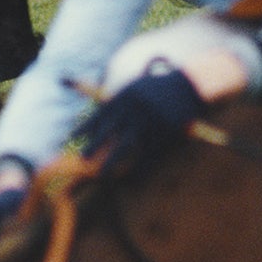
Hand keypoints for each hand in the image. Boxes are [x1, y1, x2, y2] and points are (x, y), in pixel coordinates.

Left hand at [80, 66, 205, 178]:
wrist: (190, 84)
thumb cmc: (162, 86)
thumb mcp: (138, 87)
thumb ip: (120, 99)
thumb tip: (100, 112)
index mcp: (125, 96)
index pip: (100, 114)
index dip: (85, 127)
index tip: (71, 138)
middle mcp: (134, 108)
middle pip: (110, 130)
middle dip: (95, 145)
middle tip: (82, 158)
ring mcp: (150, 119)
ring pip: (127, 145)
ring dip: (114, 161)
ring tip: (103, 175)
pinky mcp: (165, 130)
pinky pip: (150, 151)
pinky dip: (141, 166)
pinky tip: (132, 177)